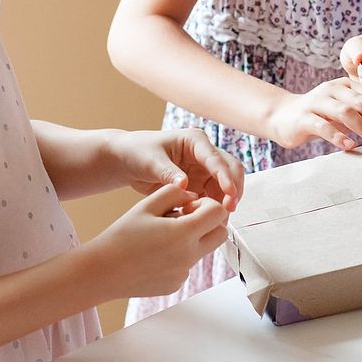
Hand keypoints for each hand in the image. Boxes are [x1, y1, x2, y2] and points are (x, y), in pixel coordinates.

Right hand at [90, 184, 229, 296]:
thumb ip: (175, 193)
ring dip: (192, 240)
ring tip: (161, 236)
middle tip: (186, 219)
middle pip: (221, 235)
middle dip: (209, 223)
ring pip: (203, 250)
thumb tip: (193, 196)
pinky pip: (186, 266)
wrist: (102, 271)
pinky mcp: (175, 284)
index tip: (189, 207)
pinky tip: (153, 255)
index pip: (219, 213)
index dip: (208, 205)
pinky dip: (177, 257)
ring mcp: (183, 273)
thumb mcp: (147, 205)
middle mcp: (189, 255)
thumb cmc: (121, 236)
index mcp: (184, 233)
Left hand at [108, 129, 243, 210]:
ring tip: (218, 220)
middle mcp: (204, 154)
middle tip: (228, 210)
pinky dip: (213, 208)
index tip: (230, 194)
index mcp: (195, 141)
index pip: (216, 159)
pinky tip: (208, 220)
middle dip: (233, 189)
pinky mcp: (199, 185)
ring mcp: (203, 170)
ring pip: (225, 186)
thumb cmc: (138, 152)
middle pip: (231, 169)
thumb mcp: (150, 161)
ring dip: (225, 201)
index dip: (225, 177)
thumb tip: (184, 184)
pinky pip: (213, 197)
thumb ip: (168, 172)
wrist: (128, 160)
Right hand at [268, 77, 361, 151]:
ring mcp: (317, 102)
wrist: (282, 116)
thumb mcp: (342, 109)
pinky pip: (323, 126)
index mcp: (346, 85)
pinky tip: (350, 146)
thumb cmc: (320, 115)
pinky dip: (338, 136)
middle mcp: (332, 89)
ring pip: (346, 113)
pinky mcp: (304, 118)